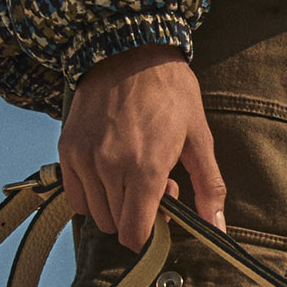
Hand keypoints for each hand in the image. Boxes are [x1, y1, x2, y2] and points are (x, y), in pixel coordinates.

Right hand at [59, 44, 227, 251]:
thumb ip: (209, 187)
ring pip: (95, 213)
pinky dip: (91, 194)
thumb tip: (218, 228)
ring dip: (114, 204)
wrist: (130, 50)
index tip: (161, 219)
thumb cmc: (170, 91)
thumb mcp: (199, 136)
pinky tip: (109, 171)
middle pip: (116, 225)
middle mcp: (109, 168)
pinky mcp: (68, 149)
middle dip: (137, 214)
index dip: (149, 235)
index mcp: (145, 169)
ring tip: (132, 173)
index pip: (134, 234)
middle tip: (154, 184)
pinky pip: (75, 196)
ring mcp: (84, 159)